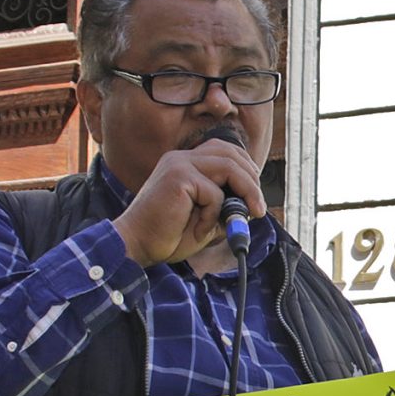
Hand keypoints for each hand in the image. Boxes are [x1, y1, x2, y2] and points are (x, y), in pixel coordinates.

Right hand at [112, 141, 266, 265]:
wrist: (135, 246)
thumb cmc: (166, 236)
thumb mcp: (205, 218)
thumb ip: (226, 206)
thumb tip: (253, 204)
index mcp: (184, 163)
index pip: (224, 150)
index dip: (245, 170)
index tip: (254, 196)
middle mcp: (181, 158)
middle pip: (231, 153)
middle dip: (252, 180)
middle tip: (259, 208)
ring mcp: (179, 164)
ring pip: (229, 166)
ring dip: (246, 192)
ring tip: (250, 214)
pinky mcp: (178, 177)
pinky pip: (214, 193)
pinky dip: (214, 215)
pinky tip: (199, 230)